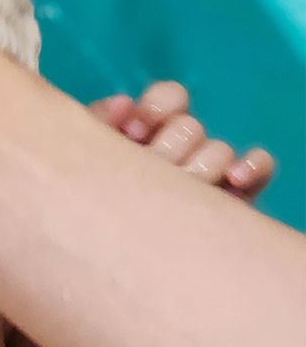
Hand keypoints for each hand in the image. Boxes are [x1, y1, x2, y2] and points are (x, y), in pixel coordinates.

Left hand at [90, 80, 274, 197]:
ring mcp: (211, 166)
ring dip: (199, 168)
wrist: (117, 250)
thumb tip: (124, 103)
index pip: (169, 97)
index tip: (133, 132)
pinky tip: (233, 179)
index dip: (156, 108)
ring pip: (218, 149)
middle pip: (189, 127)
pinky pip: (260, 165)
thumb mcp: (86, 158)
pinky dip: (252, 166)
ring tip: (176, 193)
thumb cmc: (95, 197)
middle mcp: (182, 144)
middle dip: (168, 149)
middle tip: (150, 172)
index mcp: (149, 128)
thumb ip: (98, 123)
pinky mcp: (238, 192)